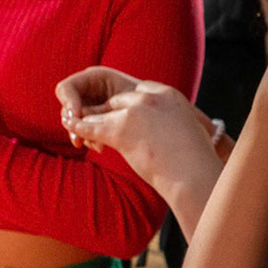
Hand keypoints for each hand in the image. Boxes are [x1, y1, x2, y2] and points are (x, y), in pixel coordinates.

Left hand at [56, 67, 229, 185]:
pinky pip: (92, 125)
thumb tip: (158, 133)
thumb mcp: (185, 132)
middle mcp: (151, 96)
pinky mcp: (122, 127)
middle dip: (107, 116)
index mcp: (168, 94)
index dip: (125, 107)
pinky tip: (73, 134)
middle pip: (117, 100)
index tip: (120, 118)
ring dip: (93, 125)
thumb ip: (168, 124)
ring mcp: (136, 110)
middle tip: (102, 134)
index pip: (137, 92)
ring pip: (102, 112)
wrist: (194, 175)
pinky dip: (79, 129)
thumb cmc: (194, 163)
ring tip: (85, 136)